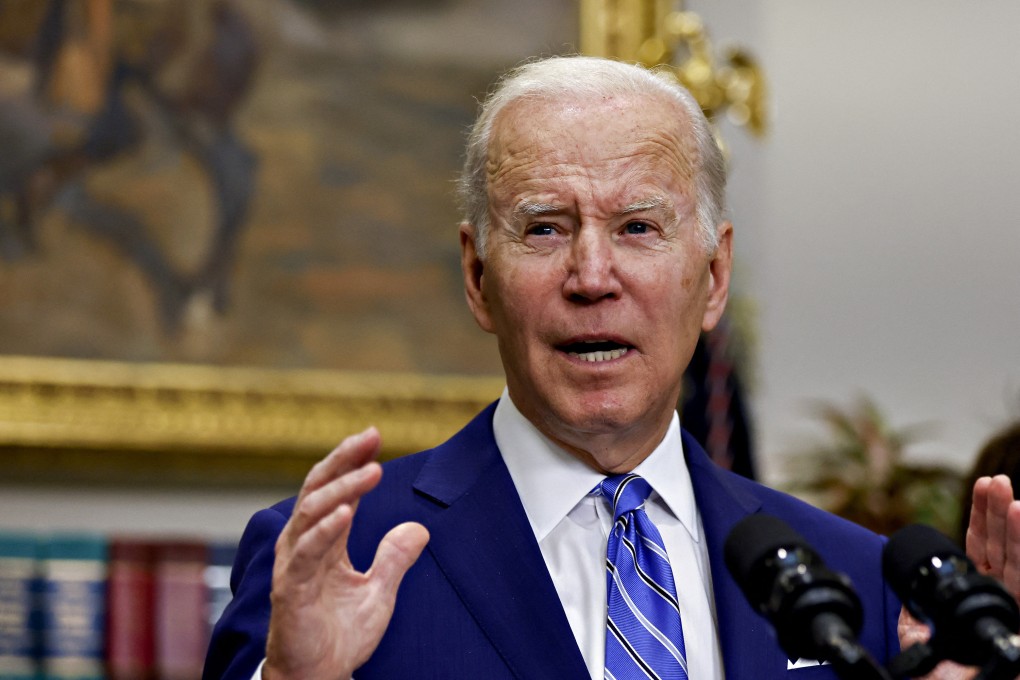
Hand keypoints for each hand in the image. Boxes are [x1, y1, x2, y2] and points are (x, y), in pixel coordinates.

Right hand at [262, 427, 429, 679]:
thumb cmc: (340, 635)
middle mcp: (303, 545)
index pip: (335, 489)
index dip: (352, 462)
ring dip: (342, 489)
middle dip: (343, 460)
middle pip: (318, 489)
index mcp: (323, 541)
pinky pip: (305, 553)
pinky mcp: (290, 589)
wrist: (319, 677)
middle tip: (369, 437)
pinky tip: (346, 512)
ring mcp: (294, 565)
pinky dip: (325, 530)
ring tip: (371, 471)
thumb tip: (420, 528)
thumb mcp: (379, 592)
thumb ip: (394, 558)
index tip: (375, 437)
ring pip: (311, 513)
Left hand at [896, 475, 1019, 679]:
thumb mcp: (922, 642)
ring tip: (1011, 498)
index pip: (982, 549)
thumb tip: (905, 594)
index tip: (981, 486)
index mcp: (980, 597)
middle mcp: (1006, 600)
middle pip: (1003, 549)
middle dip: (999, 513)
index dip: (982, 518)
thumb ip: (915, 616)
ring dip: (1017, 530)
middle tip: (995, 480)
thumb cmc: (947, 678)